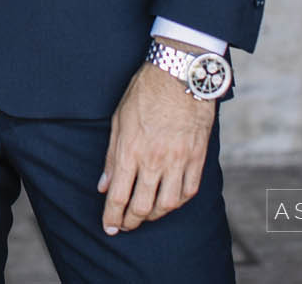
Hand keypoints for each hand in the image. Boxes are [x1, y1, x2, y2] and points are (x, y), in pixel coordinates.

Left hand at [96, 52, 215, 233]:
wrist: (180, 74)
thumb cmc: (145, 92)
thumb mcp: (118, 120)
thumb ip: (112, 156)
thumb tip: (104, 185)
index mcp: (131, 150)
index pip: (119, 195)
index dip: (112, 216)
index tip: (109, 227)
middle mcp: (155, 160)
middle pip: (142, 206)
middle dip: (131, 221)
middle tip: (125, 225)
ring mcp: (178, 161)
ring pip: (168, 204)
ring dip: (154, 215)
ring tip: (145, 216)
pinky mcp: (197, 157)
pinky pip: (189, 190)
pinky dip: (179, 202)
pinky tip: (170, 202)